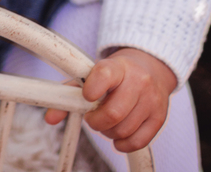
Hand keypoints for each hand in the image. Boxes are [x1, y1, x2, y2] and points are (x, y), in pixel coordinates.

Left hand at [45, 48, 175, 152]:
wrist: (150, 70)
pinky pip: (136, 142)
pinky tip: (118, 133)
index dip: (92, 88)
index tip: (87, 96)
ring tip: (107, 121)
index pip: (105, 74)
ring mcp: (151, 99)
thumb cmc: (115, 76)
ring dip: (108, 132)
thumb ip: (69, 94)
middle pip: (113, 113)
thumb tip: (50, 118)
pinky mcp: (159, 117)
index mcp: (118, 66)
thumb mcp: (92, 76)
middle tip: (92, 117)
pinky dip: (122, 143)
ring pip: (123, 130)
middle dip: (96, 121)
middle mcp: (138, 81)